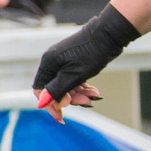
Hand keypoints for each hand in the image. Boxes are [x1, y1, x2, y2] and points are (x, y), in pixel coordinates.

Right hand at [32, 6, 138, 123]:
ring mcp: (64, 61)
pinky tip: (95, 91)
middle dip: (70, 99)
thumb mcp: (74, 76)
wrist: (109, 34)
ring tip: (95, 95)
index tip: (61, 116)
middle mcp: (53, 62)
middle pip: (55, 89)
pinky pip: (74, 79)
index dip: (50, 104)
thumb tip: (41, 103)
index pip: (40, 90)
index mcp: (48, 63)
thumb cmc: (91, 53)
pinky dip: (83, 87)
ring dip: (79, 94)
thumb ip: (57, 90)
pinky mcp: (74, 62)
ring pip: (67, 85)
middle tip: (87, 103)